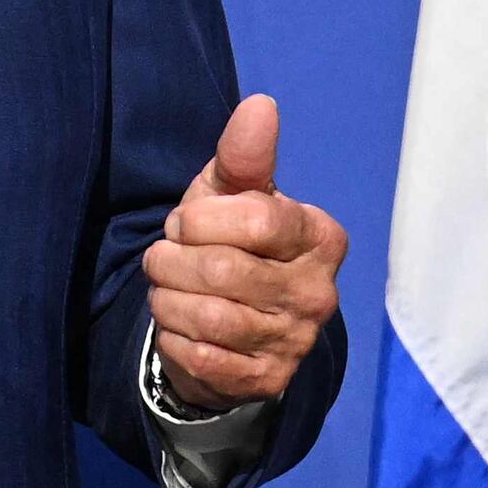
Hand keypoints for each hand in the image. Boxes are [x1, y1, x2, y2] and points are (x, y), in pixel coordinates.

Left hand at [147, 95, 346, 408]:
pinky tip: (178, 326)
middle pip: (225, 272)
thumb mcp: (230, 195)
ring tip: (167, 289)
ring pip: (209, 318)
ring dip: (168, 300)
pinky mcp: (269, 381)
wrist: (226, 324)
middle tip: (167, 258)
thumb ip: (244, 156)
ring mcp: (297, 342)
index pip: (257, 220)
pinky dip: (174, 339)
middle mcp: (320, 292)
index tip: (187, 223)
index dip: (202, 220)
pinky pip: (203, 359)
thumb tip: (260, 105)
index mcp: (321, 237)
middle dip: (174, 262)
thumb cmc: (229, 242)